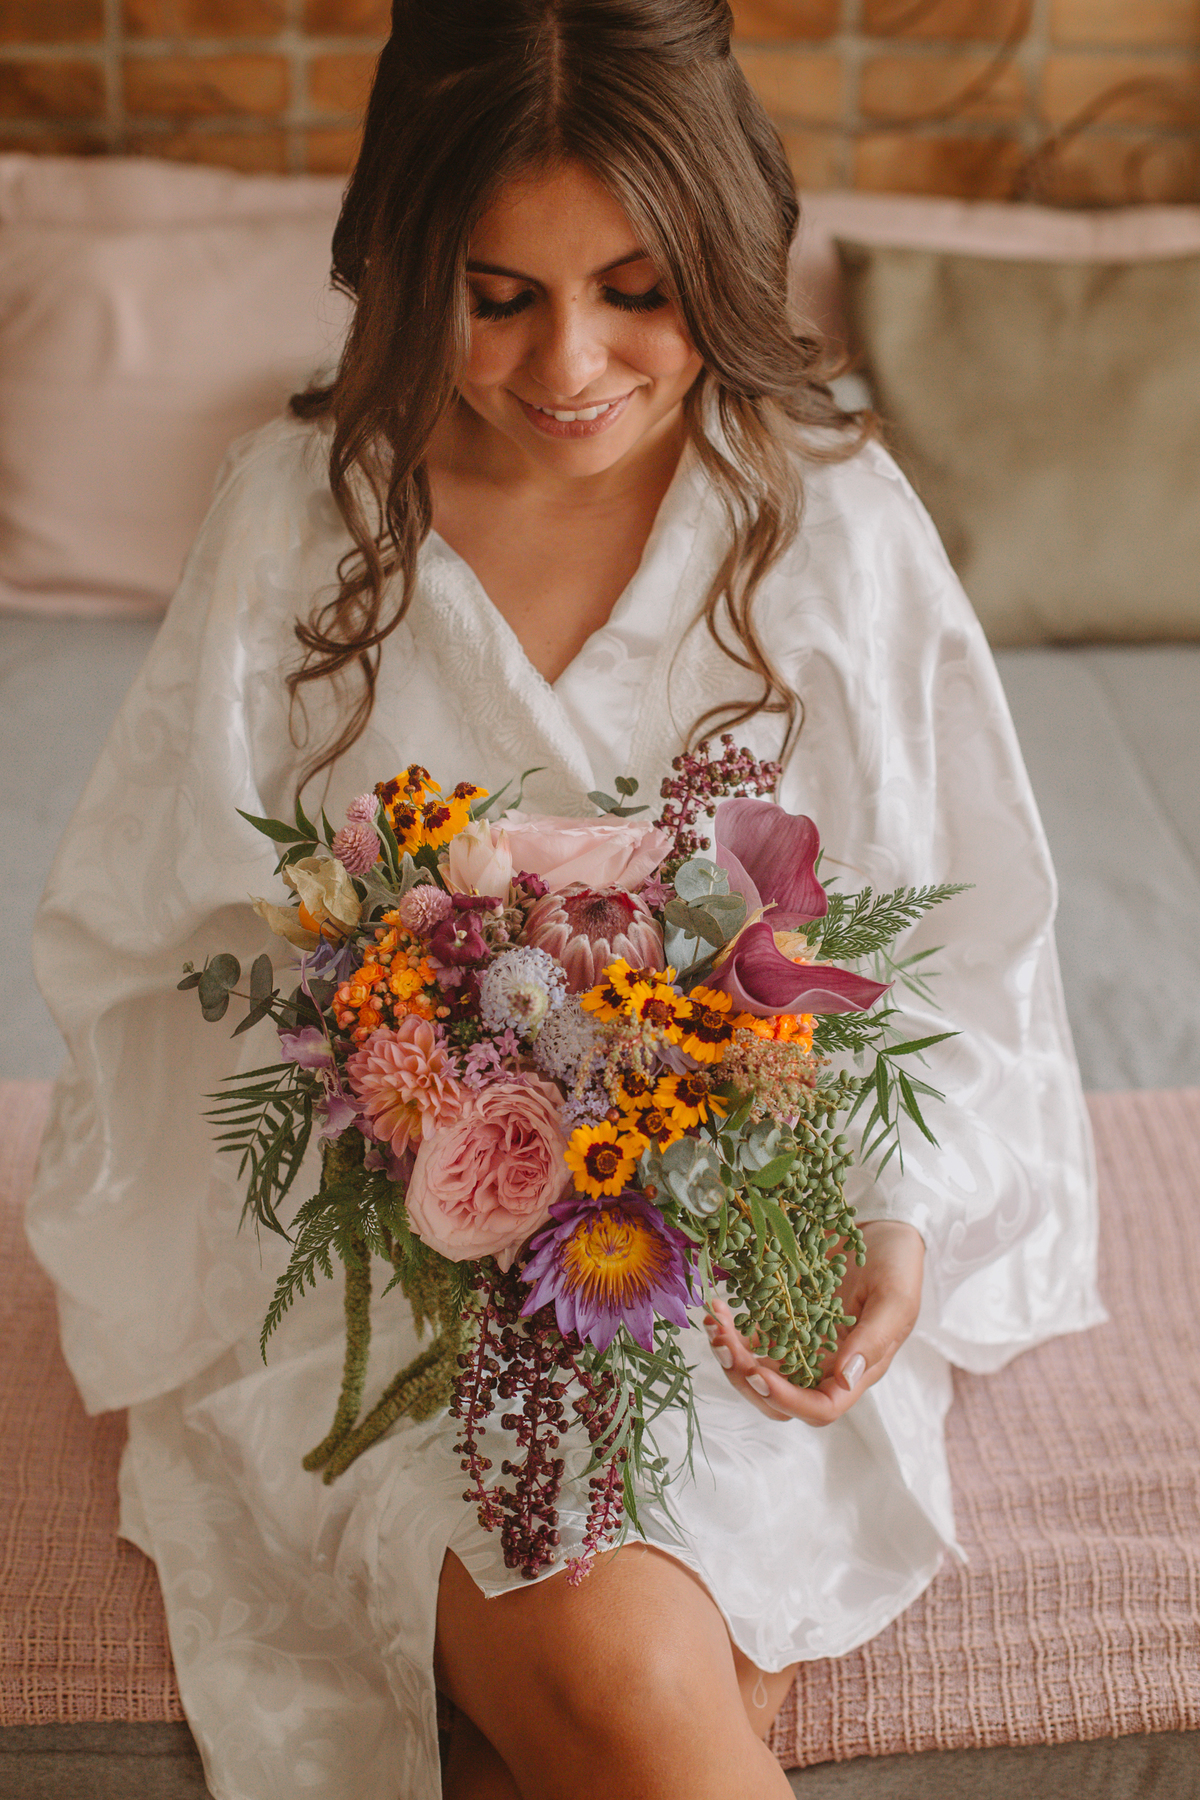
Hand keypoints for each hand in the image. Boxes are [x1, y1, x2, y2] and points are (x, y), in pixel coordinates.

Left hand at [703, 1220, 924, 1424]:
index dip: (787, 1399)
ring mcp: (801, 1344)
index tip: (759, 1373)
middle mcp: (824, 1366)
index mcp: (856, 1371)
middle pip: (779, 1399)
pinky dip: (732, 1330)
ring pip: (758, 1371)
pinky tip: (720, 1307)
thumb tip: (845, 1378)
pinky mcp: (783, 1320)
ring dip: (732, 1356)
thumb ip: (874, 1340)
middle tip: (724, 1345)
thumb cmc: (899, 1266)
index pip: (820, 1408)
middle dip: (746, 1378)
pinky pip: (752, 1338)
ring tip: (716, 1324)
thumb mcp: (896, 1300)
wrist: (884, 1231)